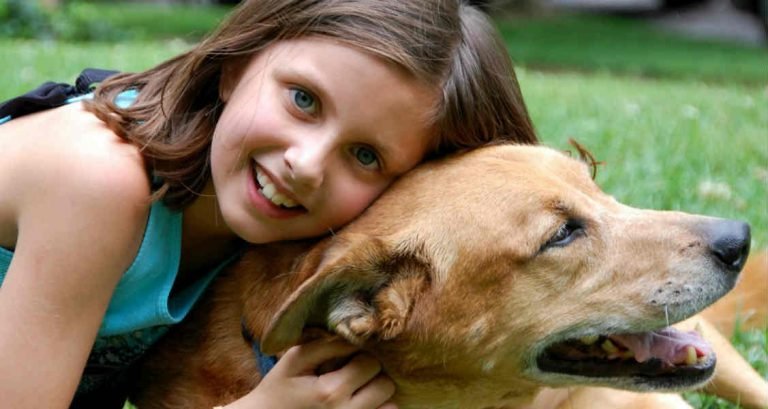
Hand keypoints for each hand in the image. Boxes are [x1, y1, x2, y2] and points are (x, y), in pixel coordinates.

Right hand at [234, 338, 396, 408]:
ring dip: (378, 396)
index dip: (361, 356)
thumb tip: (357, 335)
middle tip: (354, 375)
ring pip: (390, 407)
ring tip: (358, 391)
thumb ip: (328, 345)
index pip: (371, 363)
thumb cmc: (279, 388)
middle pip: (386, 386)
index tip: (347, 360)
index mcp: (331, 392)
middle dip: (373, 376)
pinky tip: (359, 402)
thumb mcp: (296, 359)